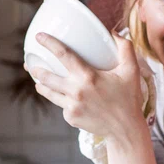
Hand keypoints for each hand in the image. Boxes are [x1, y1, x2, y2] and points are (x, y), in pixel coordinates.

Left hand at [27, 32, 147, 144]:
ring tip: (38, 82)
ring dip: (41, 85)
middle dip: (36, 69)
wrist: (125, 130)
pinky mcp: (71, 118)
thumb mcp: (132, 71)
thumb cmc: (129, 98)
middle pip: (47, 77)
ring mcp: (71, 106)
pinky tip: (67, 100)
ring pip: (48, 93)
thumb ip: (125, 48)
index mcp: (88, 76)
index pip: (63, 55)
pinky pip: (62, 106)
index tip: (39, 37)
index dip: (49, 43)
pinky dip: (63, 101)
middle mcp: (76, 91)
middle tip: (31, 65)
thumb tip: (113, 33)